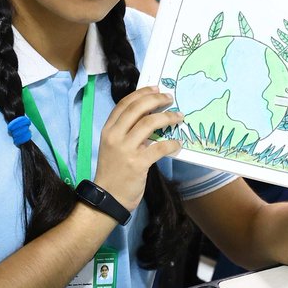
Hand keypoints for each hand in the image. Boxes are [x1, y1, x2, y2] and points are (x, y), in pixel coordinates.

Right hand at [93, 86, 182, 210]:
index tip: (156, 89)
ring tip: (179, 117)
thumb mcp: (113, 147)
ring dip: (168, 118)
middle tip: (170, 99)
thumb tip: (150, 118)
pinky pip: (159, 148)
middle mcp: (114, 136)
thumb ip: (127, 132)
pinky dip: (171, 144)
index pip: (125, 104)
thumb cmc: (113, 172)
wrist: (108, 198)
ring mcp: (125, 149)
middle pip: (138, 109)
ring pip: (149, 123)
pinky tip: (177, 143)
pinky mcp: (137, 163)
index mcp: (108, 130)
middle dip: (156, 100)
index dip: (142, 93)